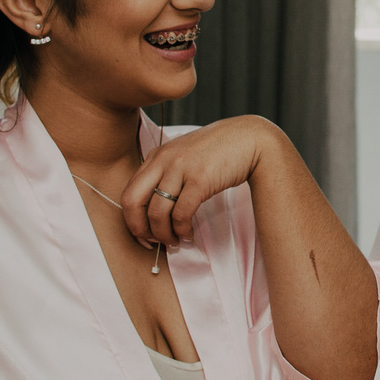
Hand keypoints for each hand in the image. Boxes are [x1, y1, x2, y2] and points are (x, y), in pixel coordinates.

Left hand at [121, 115, 279, 245]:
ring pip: (156, 213)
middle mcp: (163, 160)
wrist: (250, 138)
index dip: (132, 221)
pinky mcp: (200, 180)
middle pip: (133, 202)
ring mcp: (181, 168)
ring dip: (164, 235)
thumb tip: (156, 211)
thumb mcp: (185, 155)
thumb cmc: (220, 150)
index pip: (128, 193)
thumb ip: (167, 174)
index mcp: (157, 156)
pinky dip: (182, 230)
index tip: (143, 236)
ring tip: (176, 240)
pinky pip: (181, 214)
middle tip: (153, 242)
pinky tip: (189, 234)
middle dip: (140, 229)